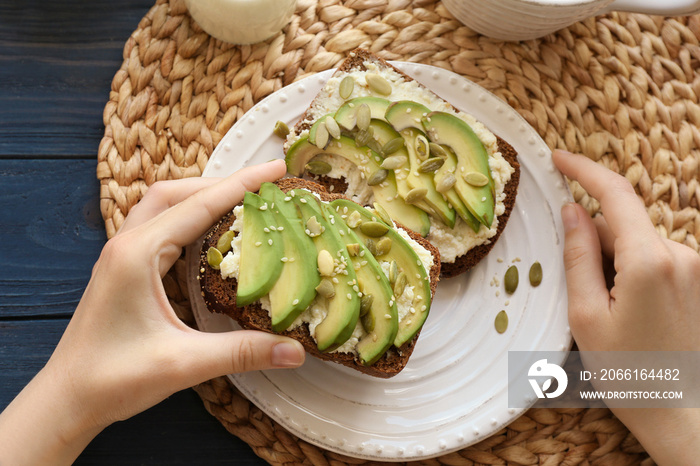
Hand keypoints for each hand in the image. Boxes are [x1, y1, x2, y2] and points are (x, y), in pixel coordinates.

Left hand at [0, 159, 304, 464]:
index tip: (277, 169)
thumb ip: (242, 353)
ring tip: (239, 200)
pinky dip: (187, 217)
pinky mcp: (123, 269)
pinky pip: (158, 226)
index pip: (199, 206)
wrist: (67, 399)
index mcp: (139, 255)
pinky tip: (207, 232)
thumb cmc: (112, 379)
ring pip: (163, 205)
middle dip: (222, 184)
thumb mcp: (184, 364)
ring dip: (201, 196)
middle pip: (177, 193)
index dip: (242, 185)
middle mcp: (127, 245)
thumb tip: (294, 351)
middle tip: (263, 185)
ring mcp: (121, 255)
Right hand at [553, 149, 699, 464]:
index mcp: (649, 261)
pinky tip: (630, 313)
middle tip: (581, 294)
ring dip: (614, 262)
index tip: (557, 158)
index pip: (614, 195)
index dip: (583, 170)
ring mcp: (694, 267)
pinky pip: (654, 258)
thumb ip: (578, 255)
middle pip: (622, 225)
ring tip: (610, 315)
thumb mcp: (586, 315)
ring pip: (636, 243)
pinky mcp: (699, 279)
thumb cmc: (630, 373)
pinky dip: (632, 272)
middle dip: (594, 243)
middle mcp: (680, 255)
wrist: (683, 414)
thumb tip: (572, 211)